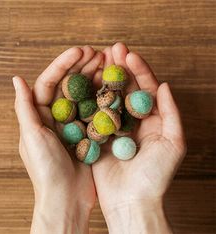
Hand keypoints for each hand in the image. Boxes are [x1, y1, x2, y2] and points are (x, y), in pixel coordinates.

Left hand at [13, 46, 102, 233]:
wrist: (66, 197)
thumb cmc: (45, 170)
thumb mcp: (31, 136)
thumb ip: (25, 107)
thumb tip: (17, 79)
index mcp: (39, 115)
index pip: (50, 82)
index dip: (64, 64)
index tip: (80, 51)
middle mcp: (56, 116)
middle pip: (68, 85)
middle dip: (82, 67)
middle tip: (98, 53)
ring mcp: (73, 123)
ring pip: (84, 95)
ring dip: (93, 79)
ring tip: (107, 64)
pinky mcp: (88, 132)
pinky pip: (95, 110)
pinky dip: (102, 98)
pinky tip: (112, 87)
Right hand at [92, 43, 186, 232]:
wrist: (131, 201)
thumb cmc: (156, 176)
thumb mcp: (173, 143)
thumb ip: (170, 113)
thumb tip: (164, 85)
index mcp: (151, 119)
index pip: (146, 88)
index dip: (139, 70)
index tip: (129, 55)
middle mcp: (133, 120)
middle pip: (127, 89)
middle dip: (120, 68)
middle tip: (112, 49)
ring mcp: (114, 126)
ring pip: (110, 97)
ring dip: (105, 78)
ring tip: (98, 59)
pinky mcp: (99, 134)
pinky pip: (95, 112)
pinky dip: (91, 97)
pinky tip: (86, 82)